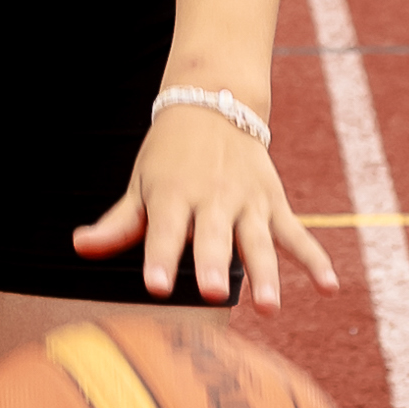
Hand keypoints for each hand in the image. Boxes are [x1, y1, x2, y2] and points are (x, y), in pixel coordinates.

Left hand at [73, 96, 336, 307]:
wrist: (215, 100)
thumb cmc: (169, 154)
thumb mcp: (141, 183)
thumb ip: (118, 223)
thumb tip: (78, 247)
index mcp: (173, 194)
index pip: (165, 231)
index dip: (160, 258)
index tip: (156, 287)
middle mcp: (212, 198)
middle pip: (214, 236)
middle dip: (215, 264)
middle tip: (215, 294)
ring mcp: (248, 201)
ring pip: (259, 240)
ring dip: (267, 273)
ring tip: (269, 306)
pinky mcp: (274, 202)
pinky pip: (297, 234)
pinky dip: (315, 259)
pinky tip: (330, 287)